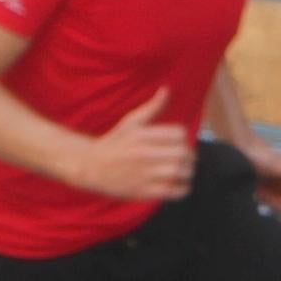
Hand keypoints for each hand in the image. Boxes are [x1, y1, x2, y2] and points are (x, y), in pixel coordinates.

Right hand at [73, 86, 191, 203]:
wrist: (91, 167)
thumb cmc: (114, 143)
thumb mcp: (130, 122)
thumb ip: (151, 107)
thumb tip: (166, 89)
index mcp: (142, 134)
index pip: (178, 134)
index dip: (183, 138)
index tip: (179, 143)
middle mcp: (143, 153)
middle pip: (181, 153)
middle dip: (189, 156)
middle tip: (187, 159)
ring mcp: (143, 173)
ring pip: (179, 172)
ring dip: (187, 172)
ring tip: (184, 172)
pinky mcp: (143, 190)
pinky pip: (172, 190)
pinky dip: (182, 189)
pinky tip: (180, 185)